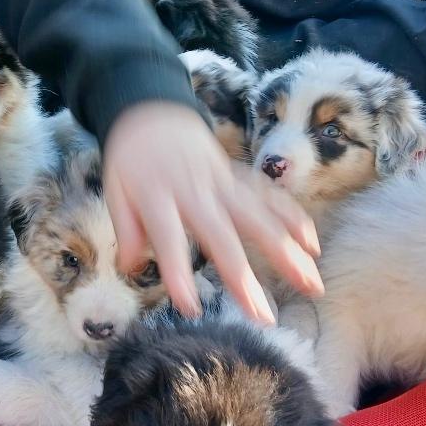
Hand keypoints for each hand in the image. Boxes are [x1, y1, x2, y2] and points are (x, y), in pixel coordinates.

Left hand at [103, 102, 322, 322]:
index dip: (178, 274)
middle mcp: (195, 191)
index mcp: (158, 197)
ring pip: (258, 218)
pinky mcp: (238, 175)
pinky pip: (269, 196)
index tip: (190, 308)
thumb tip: (130, 268)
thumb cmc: (130, 158)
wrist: (151, 108)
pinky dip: (292, 217)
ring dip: (287, 252)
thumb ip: (126, 228)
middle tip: (265, 317)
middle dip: (246, 279)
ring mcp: (222, 181)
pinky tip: (311, 244)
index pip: (168, 240)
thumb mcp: (114, 190)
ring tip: (310, 284)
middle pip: (223, 237)